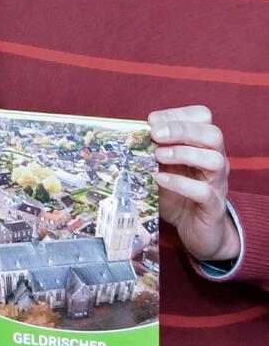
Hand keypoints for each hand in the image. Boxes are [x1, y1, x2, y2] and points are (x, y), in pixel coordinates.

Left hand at [149, 106, 239, 261]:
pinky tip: (160, 179)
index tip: (152, 121)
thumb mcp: (161, 167)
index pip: (202, 118)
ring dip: (184, 153)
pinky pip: (204, 192)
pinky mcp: (213, 207)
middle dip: (182, 129)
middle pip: (213, 134)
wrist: (196, 230)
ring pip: (215, 160)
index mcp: (203, 146)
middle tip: (156, 135)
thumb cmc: (176, 194)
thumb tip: (128, 135)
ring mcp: (217, 184)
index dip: (178, 114)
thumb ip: (151, 151)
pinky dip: (181, 183)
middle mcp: (215, 161)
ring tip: (158, 156)